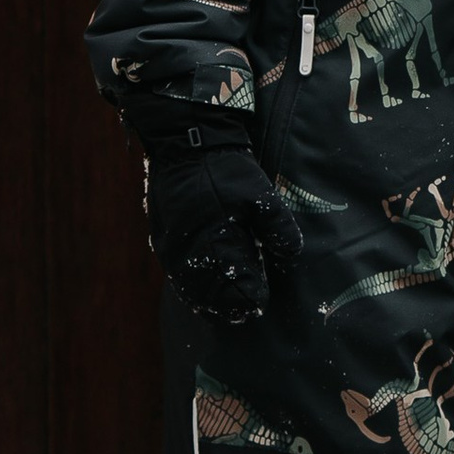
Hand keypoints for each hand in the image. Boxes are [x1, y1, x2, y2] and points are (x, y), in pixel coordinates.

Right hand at [122, 97, 302, 327]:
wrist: (185, 142)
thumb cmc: (225, 169)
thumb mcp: (259, 194)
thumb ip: (277, 227)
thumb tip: (291, 254)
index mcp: (214, 243)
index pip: (233, 286)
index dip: (247, 297)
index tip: (259, 304)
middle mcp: (188, 253)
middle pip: (209, 294)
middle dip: (228, 303)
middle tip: (245, 311)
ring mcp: (171, 249)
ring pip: (190, 288)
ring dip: (209, 299)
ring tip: (226, 309)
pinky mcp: (162, 241)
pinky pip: (177, 275)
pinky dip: (192, 287)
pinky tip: (203, 292)